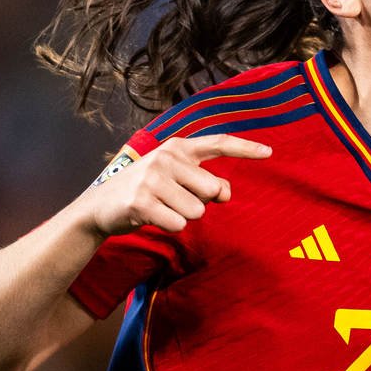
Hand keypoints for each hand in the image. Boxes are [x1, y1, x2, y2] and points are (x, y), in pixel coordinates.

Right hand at [74, 133, 271, 236]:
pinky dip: (170, 226)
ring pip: (198, 211)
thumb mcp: (177, 179)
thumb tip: (225, 192)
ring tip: (161, 208)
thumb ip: (207, 181)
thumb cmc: (148, 191)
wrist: (100, 207)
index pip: (218, 143)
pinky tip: (153, 218)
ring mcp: (152, 178)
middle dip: (200, 202)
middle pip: (213, 190)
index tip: (270, 152)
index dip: (245, 148)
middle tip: (174, 199)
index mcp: (177, 147)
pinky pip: (179, 224)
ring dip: (183, 216)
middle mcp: (165, 157)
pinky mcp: (141, 202)